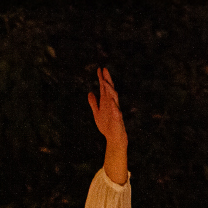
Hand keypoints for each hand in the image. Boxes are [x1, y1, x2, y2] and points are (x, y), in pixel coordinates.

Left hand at [88, 67, 127, 183]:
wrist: (114, 138)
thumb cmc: (107, 126)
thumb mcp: (97, 113)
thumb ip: (94, 103)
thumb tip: (90, 92)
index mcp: (106, 102)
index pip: (104, 88)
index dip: (102, 79)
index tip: (99, 69)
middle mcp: (112, 103)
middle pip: (110, 89)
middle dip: (107, 80)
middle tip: (104, 69)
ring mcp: (115, 110)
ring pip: (114, 98)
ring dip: (110, 90)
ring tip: (106, 82)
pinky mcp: (118, 119)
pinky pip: (116, 112)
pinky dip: (114, 107)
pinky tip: (112, 102)